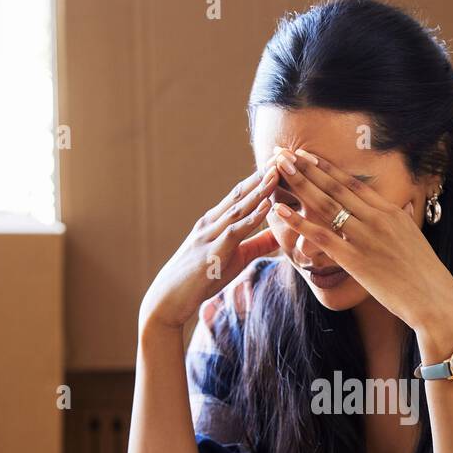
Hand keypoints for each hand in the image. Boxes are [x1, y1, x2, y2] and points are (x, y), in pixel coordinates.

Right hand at [140, 163, 280, 331]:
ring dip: (259, 190)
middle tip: (282, 154)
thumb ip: (257, 244)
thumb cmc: (202, 279)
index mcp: (216, 221)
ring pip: (238, 207)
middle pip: (240, 193)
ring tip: (277, 172)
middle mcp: (211, 222)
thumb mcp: (235, 258)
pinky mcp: (212, 251)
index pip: (241, 194)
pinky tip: (266, 206)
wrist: (170, 299)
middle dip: (262, 174)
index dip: (261, 178)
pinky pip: (235, 230)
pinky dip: (252, 217)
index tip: (281, 162)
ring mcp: (210, 234)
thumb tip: (281, 234)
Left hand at [270, 147, 452, 331]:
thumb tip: (408, 201)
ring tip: (278, 168)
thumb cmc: (426, 275)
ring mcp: (365, 237)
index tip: (308, 155)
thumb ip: (406, 216)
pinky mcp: (355, 259)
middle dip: (307, 168)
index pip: (353, 184)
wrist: (435, 300)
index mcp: (391, 212)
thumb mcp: (416, 237)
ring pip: (325, 204)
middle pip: (335, 187)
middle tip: (283, 152)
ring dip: (299, 184)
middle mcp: (377, 219)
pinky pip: (321, 235)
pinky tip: (280, 209)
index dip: (327, 168)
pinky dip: (299, 221)